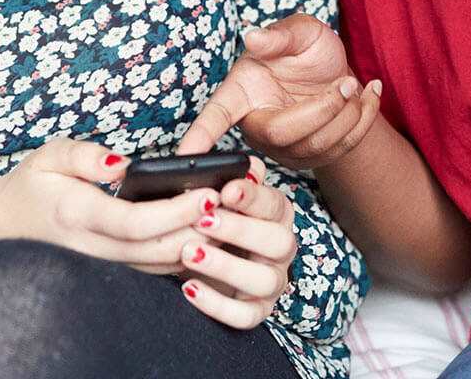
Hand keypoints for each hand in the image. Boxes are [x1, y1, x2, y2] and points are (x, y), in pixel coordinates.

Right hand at [0, 138, 219, 274]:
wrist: (2, 230)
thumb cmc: (30, 186)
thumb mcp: (49, 157)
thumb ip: (84, 156)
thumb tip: (122, 164)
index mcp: (79, 216)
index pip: (136, 222)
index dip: (176, 212)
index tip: (208, 193)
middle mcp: (94, 249)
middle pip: (159, 250)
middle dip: (201, 230)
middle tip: (235, 204)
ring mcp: (105, 266)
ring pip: (162, 266)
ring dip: (200, 245)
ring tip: (232, 215)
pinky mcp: (114, 271)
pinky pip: (156, 270)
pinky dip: (186, 254)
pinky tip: (210, 232)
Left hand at [175, 157, 299, 328]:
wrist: (205, 262)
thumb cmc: (210, 220)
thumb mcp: (212, 193)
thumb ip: (210, 171)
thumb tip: (189, 154)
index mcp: (275, 213)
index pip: (274, 203)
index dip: (252, 197)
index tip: (225, 189)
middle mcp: (281, 246)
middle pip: (279, 241)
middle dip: (240, 230)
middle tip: (203, 222)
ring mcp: (272, 281)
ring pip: (265, 280)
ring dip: (227, 267)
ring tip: (189, 254)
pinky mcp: (256, 311)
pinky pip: (247, 317)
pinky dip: (218, 305)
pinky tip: (189, 289)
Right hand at [176, 14, 381, 168]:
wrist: (336, 74)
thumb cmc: (308, 50)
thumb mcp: (299, 30)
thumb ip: (279, 35)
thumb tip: (253, 36)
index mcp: (241, 92)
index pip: (216, 116)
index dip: (200, 136)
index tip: (184, 155)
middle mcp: (256, 125)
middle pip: (282, 134)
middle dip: (323, 109)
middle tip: (345, 83)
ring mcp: (282, 148)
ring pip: (316, 146)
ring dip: (347, 114)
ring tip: (355, 85)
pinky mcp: (310, 160)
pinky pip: (341, 150)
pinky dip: (364, 121)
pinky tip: (370, 96)